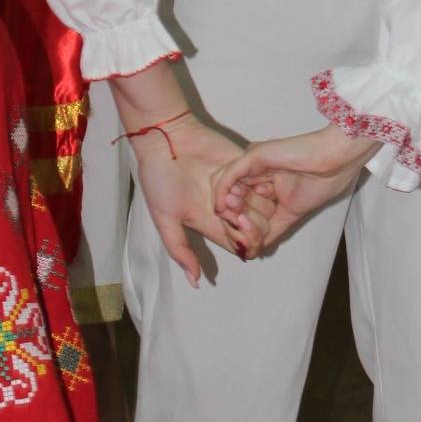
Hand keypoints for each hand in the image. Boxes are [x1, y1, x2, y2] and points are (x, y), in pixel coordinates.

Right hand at [112, 100, 272, 284]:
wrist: (165, 138)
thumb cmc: (160, 179)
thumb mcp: (165, 218)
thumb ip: (180, 250)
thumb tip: (195, 283)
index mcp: (209, 222)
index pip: (237, 243)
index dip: (243, 242)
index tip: (235, 230)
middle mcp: (225, 206)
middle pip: (253, 226)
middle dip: (249, 222)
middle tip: (234, 209)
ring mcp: (234, 184)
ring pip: (260, 203)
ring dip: (254, 201)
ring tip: (238, 192)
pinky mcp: (241, 164)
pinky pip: (258, 178)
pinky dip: (258, 182)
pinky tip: (253, 179)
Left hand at [211, 124, 373, 253]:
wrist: (334, 163)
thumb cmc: (320, 183)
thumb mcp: (289, 214)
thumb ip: (270, 229)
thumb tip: (251, 250)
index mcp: (263, 180)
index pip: (238, 202)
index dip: (236, 223)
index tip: (247, 239)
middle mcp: (254, 170)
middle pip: (226, 195)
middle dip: (228, 217)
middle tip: (237, 231)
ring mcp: (253, 162)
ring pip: (222, 185)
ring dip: (223, 208)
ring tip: (233, 221)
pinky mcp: (253, 156)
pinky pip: (227, 176)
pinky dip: (221, 194)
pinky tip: (224, 209)